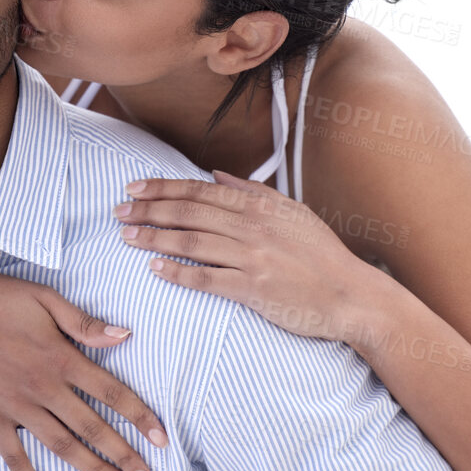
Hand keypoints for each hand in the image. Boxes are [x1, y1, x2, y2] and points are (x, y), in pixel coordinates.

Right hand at [0, 269, 165, 470]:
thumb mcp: (44, 298)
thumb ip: (84, 322)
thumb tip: (125, 335)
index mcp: (61, 357)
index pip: (112, 393)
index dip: (140, 417)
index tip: (162, 440)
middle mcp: (43, 387)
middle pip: (92, 428)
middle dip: (124, 455)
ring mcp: (15, 405)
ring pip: (61, 445)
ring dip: (92, 469)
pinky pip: (13, 456)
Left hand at [114, 171, 380, 341]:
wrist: (351, 295)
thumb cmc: (322, 255)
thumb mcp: (292, 212)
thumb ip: (252, 191)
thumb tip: (215, 175)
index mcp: (260, 206)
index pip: (200, 191)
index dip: (162, 188)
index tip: (134, 188)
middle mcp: (253, 227)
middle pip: (189, 213)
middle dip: (149, 210)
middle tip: (118, 211)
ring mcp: (253, 257)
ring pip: (192, 242)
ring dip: (155, 238)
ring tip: (127, 237)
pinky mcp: (254, 289)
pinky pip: (207, 279)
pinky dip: (179, 273)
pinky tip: (156, 270)